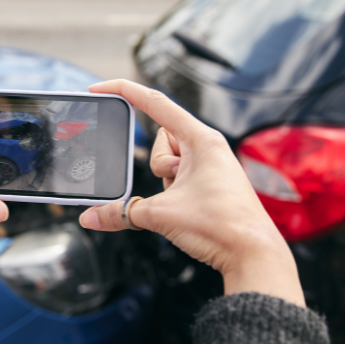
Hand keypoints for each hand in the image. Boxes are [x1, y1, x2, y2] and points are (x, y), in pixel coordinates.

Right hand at [79, 80, 304, 306]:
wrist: (253, 254)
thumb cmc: (222, 225)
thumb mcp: (160, 215)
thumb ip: (120, 213)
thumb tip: (90, 217)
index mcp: (201, 139)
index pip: (155, 103)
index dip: (124, 91)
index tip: (100, 89)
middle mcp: (208, 147)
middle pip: (160, 140)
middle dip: (157, 165)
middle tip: (173, 187)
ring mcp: (210, 165)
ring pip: (168, 162)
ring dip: (166, 182)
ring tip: (186, 202)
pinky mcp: (210, 182)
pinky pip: (179, 178)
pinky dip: (174, 192)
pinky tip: (188, 209)